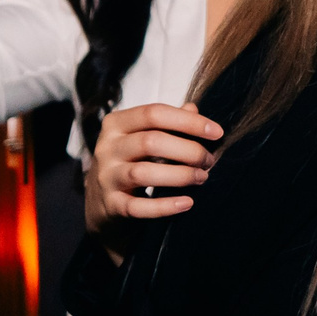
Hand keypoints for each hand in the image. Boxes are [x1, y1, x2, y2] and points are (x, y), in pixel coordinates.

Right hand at [86, 102, 220, 232]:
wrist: (100, 204)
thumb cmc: (129, 163)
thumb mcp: (141, 139)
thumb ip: (166, 124)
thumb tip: (193, 109)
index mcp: (116, 124)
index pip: (153, 113)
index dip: (188, 121)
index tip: (216, 132)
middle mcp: (107, 148)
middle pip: (150, 141)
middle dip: (188, 150)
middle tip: (209, 161)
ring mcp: (106, 177)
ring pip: (143, 172)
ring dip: (179, 175)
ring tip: (201, 178)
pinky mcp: (110, 205)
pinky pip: (138, 206)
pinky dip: (165, 206)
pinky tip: (187, 203)